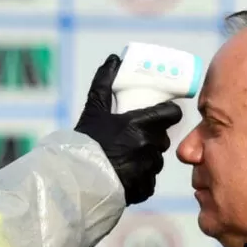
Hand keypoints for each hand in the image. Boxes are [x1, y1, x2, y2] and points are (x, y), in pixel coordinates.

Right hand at [75, 54, 182, 205]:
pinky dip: (140, 179)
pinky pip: (149, 181)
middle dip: (152, 137)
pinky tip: (126, 175)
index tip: (162, 113)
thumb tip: (113, 59)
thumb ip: (104, 83)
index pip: (171, 114)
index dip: (168, 112)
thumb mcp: (94, 109)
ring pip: (156, 161)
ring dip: (147, 158)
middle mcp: (147, 146)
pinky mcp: (143, 188)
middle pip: (162, 139)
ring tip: (127, 158)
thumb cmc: (85, 142)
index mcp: (139, 125)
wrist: (75, 178)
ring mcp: (147, 169)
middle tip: (136, 137)